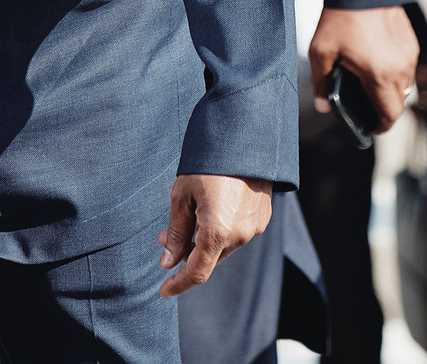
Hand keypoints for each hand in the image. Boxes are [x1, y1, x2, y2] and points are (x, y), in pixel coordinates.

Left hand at [159, 173, 273, 295]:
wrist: (246, 136)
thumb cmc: (208, 162)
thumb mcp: (182, 194)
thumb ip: (176, 232)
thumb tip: (168, 262)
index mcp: (218, 231)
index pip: (197, 272)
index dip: (179, 284)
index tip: (164, 290)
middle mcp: (240, 234)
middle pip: (209, 259)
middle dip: (186, 254)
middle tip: (165, 238)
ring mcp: (254, 227)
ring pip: (223, 247)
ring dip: (203, 241)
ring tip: (187, 217)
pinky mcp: (262, 217)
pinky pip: (237, 234)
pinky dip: (220, 231)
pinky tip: (208, 210)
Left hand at [308, 4, 420, 134]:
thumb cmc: (340, 18)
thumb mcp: (321, 52)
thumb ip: (321, 83)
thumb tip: (324, 107)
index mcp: (379, 75)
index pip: (389, 114)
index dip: (381, 126)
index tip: (371, 128)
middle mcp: (400, 68)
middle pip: (397, 102)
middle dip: (383, 108)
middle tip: (365, 105)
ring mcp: (408, 54)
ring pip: (404, 85)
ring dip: (390, 89)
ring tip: (368, 82)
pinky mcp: (410, 42)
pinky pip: (406, 67)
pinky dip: (395, 71)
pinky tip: (376, 62)